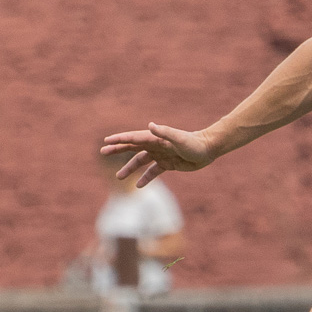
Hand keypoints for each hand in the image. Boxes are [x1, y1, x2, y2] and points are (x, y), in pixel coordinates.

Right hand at [99, 123, 217, 186]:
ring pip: (140, 162)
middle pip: (132, 147)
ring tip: (118, 177)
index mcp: (155, 138)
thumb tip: (150, 125)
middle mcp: (155, 146)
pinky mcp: (167, 164)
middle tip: (103, 152)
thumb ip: (164, 132)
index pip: (133, 138)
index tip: (106, 141)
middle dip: (118, 149)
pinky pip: (153, 172)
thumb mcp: (179, 138)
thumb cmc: (194, 143)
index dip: (119, 139)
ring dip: (129, 168)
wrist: (208, 150)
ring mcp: (160, 155)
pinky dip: (146, 178)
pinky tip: (139, 186)